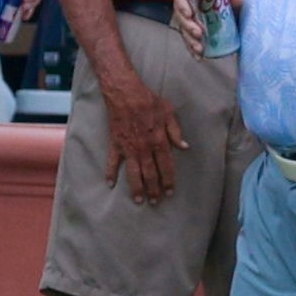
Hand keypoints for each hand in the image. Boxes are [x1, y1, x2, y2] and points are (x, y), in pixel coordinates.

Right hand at [104, 73, 183, 203]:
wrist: (125, 92)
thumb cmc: (148, 100)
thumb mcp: (169, 112)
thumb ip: (176, 132)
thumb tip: (184, 147)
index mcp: (159, 141)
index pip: (166, 166)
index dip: (168, 180)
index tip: (170, 192)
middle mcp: (144, 148)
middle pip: (150, 174)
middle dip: (154, 190)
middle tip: (155, 202)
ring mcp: (128, 147)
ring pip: (133, 173)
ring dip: (136, 188)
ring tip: (139, 200)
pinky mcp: (115, 143)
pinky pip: (112, 162)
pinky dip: (110, 173)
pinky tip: (110, 184)